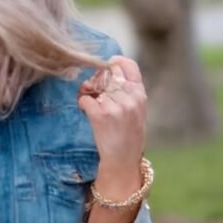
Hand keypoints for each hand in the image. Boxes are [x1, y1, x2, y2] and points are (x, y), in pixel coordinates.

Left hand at [77, 55, 146, 186]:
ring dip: (89, 93)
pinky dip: (83, 103)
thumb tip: (111, 74)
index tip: (108, 64)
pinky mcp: (100, 116)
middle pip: (107, 76)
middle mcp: (129, 98)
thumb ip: (130, 94)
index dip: (116, 62)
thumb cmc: (130, 137)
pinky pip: (85, 99)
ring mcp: (115, 106)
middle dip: (97, 80)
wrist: (123, 161)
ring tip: (92, 105)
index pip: (129, 66)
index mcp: (140, 95)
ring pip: (95, 87)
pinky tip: (86, 110)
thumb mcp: (138, 112)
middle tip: (92, 88)